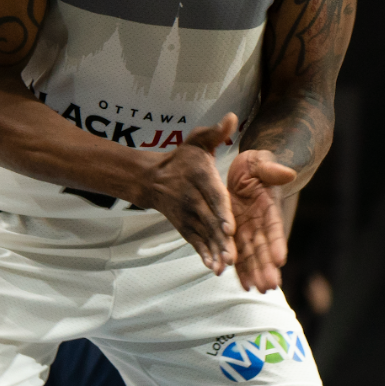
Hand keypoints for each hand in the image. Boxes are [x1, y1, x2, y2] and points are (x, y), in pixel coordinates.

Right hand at [138, 113, 238, 272]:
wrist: (152, 178)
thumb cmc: (182, 158)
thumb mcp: (198, 140)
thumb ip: (216, 131)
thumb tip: (232, 117)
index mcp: (200, 177)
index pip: (212, 196)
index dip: (221, 212)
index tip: (230, 227)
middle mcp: (192, 198)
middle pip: (209, 220)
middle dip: (221, 239)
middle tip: (232, 256)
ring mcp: (187, 215)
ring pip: (203, 235)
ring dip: (214, 251)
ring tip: (224, 267)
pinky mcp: (184, 226)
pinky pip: (195, 241)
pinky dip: (203, 254)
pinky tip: (213, 268)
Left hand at [226, 147, 295, 291]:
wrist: (243, 172)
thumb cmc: (254, 165)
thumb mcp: (260, 162)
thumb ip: (271, 169)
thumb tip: (287, 173)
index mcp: (269, 207)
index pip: (274, 227)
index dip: (277, 242)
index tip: (280, 258)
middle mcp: (261, 224)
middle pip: (264, 247)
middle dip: (267, 266)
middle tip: (270, 285)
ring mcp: (249, 231)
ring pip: (252, 256)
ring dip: (256, 273)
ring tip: (259, 290)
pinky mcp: (236, 235)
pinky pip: (238, 254)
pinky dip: (241, 270)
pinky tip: (244, 286)